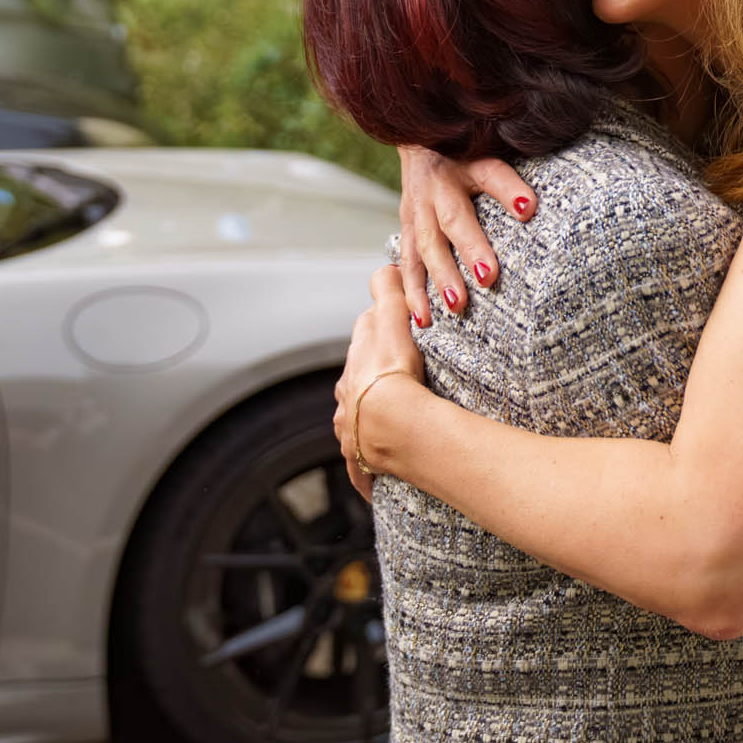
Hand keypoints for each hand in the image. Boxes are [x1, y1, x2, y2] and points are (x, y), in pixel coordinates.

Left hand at [332, 266, 428, 499]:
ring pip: (357, 421)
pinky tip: (376, 476)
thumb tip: (385, 266)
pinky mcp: (363, 461)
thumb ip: (389, 292)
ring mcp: (353, 432)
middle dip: (370, 377)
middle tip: (395, 375)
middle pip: (356, 382)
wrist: (394, 425)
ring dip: (369, 419)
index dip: (378, 331)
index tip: (393, 328)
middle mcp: (347, 400)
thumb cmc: (395, 375)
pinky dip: (368, 470)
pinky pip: (363, 467)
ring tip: (389, 420)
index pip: (363, 341)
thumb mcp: (392, 322)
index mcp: (355, 367)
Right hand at [398, 145, 536, 321]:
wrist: (416, 139)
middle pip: (453, 218)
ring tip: (456, 306)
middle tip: (488, 278)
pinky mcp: (405, 228)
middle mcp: (436, 186)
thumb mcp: (489, 152)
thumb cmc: (465, 150)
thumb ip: (508, 179)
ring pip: (426, 246)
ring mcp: (416, 209)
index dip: (508, 190)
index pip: (491, 174)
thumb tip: (530, 206)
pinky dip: (413, 292)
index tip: (528, 207)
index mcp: (464, 163)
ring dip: (440, 277)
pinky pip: (407, 263)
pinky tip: (424, 319)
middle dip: (469, 249)